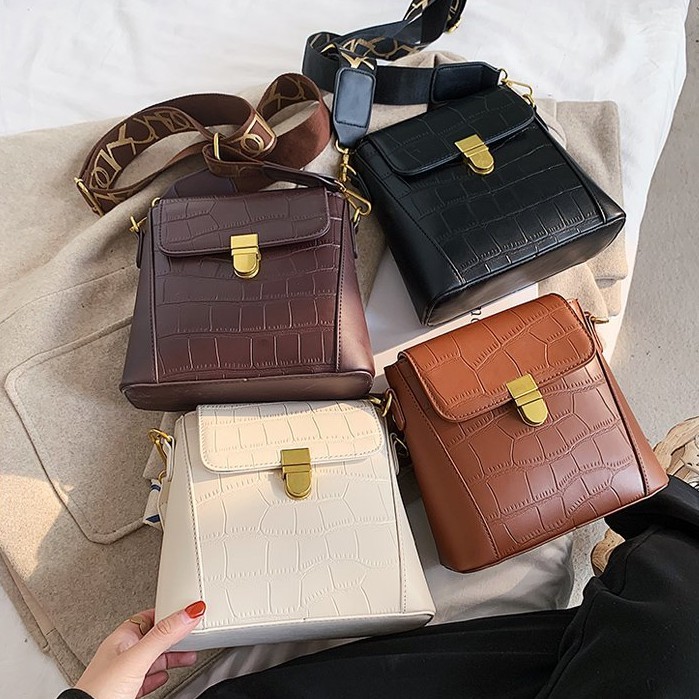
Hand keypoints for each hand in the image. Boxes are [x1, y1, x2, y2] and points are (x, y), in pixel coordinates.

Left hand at [74, 601, 205, 698]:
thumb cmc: (100, 691)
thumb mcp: (137, 657)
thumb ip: (163, 635)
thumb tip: (189, 612)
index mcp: (122, 638)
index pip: (150, 616)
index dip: (169, 613)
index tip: (188, 612)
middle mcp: (121, 653)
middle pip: (155, 638)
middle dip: (175, 637)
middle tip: (193, 634)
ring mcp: (122, 674)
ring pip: (153, 659)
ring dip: (172, 657)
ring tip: (188, 656)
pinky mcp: (126, 692)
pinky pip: (147, 678)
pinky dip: (159, 676)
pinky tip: (164, 676)